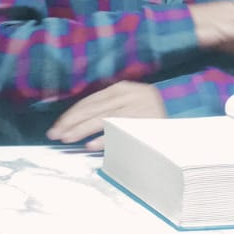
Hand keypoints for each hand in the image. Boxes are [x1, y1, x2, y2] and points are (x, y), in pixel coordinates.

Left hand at [46, 82, 165, 150]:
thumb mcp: (128, 105)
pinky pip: (120, 132)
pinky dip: (105, 139)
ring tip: (67, 138)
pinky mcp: (146, 123)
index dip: (72, 113)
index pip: (91, 100)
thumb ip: (107, 108)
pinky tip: (90, 146)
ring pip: (103, 119)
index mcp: (122, 88)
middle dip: (72, 122)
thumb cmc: (148, 117)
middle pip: (93, 108)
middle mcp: (130, 94)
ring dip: (82, 130)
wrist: (178, 128)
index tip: (58, 126)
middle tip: (55, 134)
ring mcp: (138, 108)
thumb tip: (75, 121)